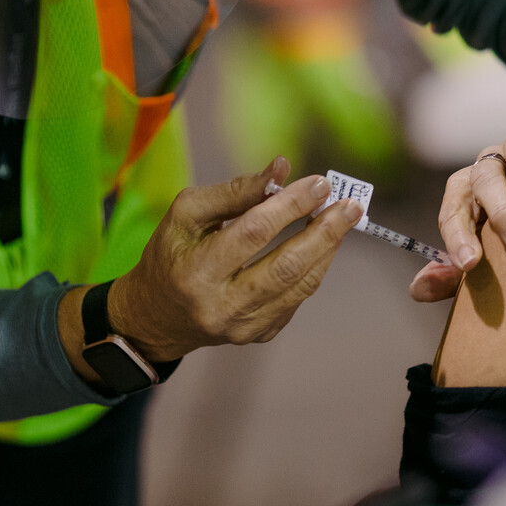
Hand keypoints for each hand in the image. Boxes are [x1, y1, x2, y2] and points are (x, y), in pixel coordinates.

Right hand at [103, 157, 362, 362]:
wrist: (154, 316)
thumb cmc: (170, 254)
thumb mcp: (186, 214)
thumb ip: (235, 191)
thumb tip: (282, 169)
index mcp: (196, 271)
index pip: (253, 233)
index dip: (290, 205)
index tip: (319, 183)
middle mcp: (221, 306)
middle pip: (286, 267)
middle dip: (324, 232)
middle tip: (351, 205)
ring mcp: (242, 327)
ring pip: (299, 287)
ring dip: (326, 249)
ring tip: (344, 219)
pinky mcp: (257, 336)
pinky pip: (295, 300)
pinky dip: (312, 269)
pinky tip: (320, 245)